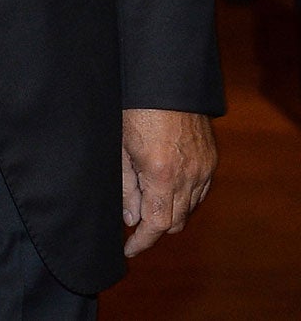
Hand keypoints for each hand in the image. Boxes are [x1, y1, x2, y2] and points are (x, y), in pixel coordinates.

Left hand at [120, 107, 216, 255]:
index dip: (142, 242)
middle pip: (175, 221)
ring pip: (189, 208)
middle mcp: (190, 176)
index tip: (129, 249)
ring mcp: (204, 168)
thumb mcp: (120, 148)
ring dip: (170, 212)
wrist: (164, 82)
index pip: (157, 224)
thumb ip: (126, 187)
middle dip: (154, 228)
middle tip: (132, 223)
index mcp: (162, 175)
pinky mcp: (211, 160)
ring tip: (146, 202)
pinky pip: (200, 191)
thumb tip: (131, 219)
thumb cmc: (133, 110)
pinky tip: (165, 187)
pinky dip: (184, 198)